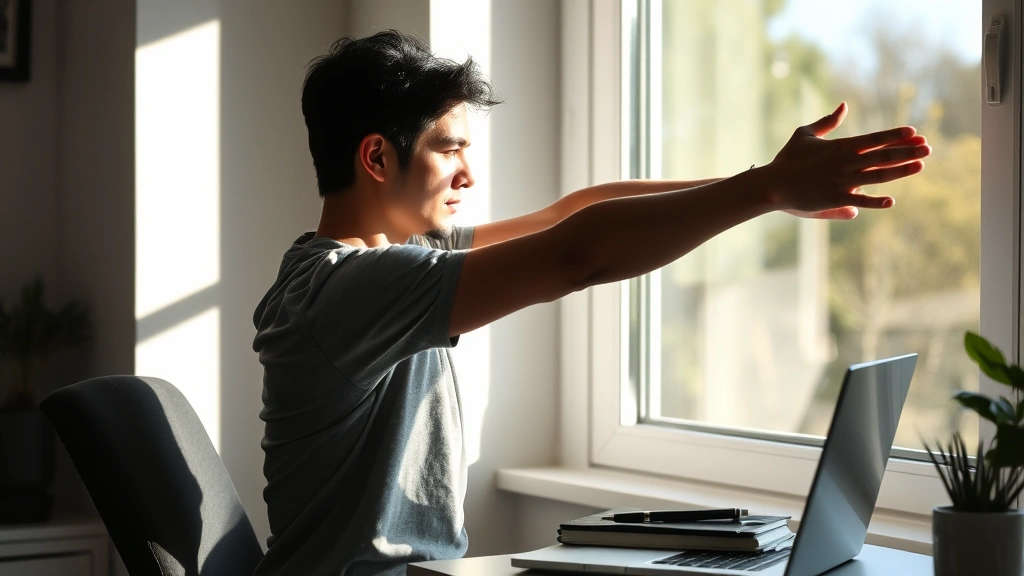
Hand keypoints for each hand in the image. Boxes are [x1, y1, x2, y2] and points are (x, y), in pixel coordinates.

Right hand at [763, 102, 930, 213]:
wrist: (772, 185)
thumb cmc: (787, 159)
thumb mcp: (805, 135)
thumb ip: (827, 122)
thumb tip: (844, 106)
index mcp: (839, 146)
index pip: (874, 139)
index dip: (895, 136)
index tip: (914, 133)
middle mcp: (845, 163)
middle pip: (883, 155)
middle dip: (908, 150)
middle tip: (929, 147)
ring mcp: (842, 181)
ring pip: (878, 175)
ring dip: (901, 170)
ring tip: (920, 165)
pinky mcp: (835, 198)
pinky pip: (860, 201)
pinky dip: (876, 201)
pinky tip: (892, 200)